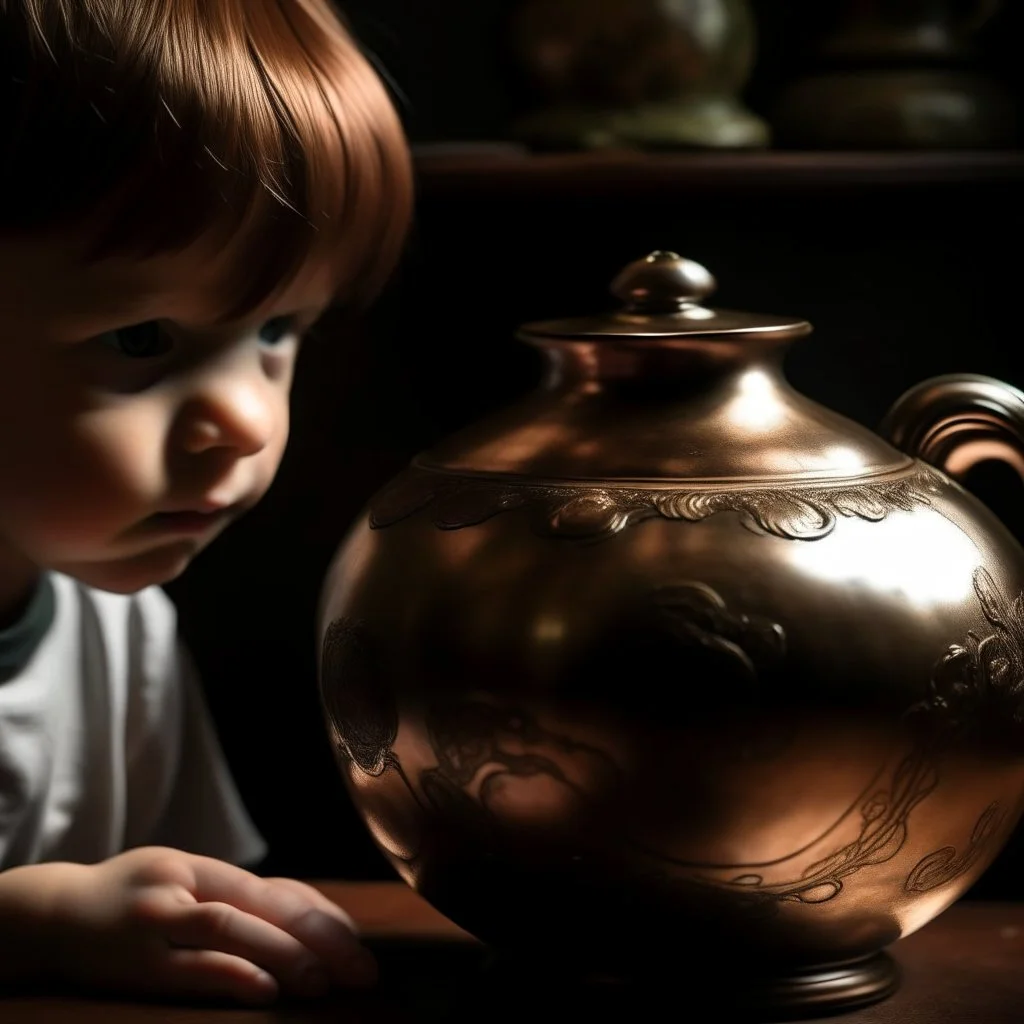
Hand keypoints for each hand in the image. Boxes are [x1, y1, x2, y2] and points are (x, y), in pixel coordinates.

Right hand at [41, 847, 375, 1004]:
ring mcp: (155, 921)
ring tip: (324, 981)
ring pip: (228, 928)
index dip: (320, 914)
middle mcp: (181, 884)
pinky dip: (230, 976)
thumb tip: (310, 918)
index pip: (272, 888)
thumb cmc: (131, 901)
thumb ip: (236, 899)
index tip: (358, 942)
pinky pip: (188, 968)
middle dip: (319, 936)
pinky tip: (266, 992)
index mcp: (199, 867)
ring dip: (282, 952)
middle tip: (361, 969)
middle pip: (261, 904)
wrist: (49, 916)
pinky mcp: (132, 964)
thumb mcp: (181, 884)